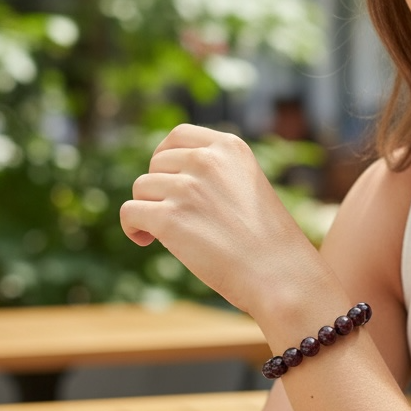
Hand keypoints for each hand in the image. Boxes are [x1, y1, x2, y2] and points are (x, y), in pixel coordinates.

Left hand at [120, 124, 319, 316]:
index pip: (179, 135)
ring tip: (164, 233)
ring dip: (147, 209)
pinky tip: (145, 240)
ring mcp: (187, 188)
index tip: (165, 177)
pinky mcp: (169, 217)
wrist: (280, 274)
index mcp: (231, 147)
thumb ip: (215, 173)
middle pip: (156, 164)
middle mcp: (207, 160)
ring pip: (141, 188)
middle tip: (173, 216)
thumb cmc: (268, 240)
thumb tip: (164, 176)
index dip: (164, 155)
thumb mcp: (248, 186)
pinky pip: (130, 212)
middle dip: (159, 189)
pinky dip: (132, 227)